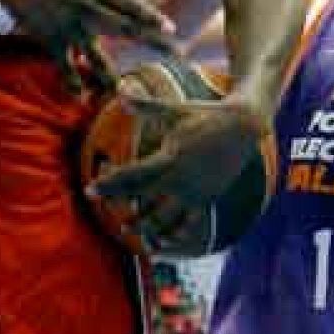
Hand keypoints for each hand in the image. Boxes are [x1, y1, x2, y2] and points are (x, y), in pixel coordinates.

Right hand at [0, 0, 174, 94]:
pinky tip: (81, 97)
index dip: (151, 17)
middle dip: (152, 43)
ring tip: (125, 90)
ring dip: (110, 74)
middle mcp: (85, 7)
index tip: (171, 29)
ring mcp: (67, 24)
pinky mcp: (48, 37)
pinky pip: (63, 64)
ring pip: (95, 54)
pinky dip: (71, 81)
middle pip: (124, 29)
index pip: (130, 4)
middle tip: (176, 56)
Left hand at [88, 92, 269, 250]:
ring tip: (129, 232)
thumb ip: (146, 105)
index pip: (132, 175)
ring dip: (145, 227)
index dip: (108, 184)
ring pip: (165, 217)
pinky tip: (162, 242)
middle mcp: (181, 179)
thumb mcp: (175, 109)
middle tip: (105, 212)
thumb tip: (120, 92)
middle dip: (122, 208)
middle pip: (143, 199)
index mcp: (170, 157)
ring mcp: (195, 191)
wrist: (244, 126)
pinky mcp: (207, 198)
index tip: (89, 190)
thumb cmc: (205, 114)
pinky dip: (174, 233)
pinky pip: (188, 222)